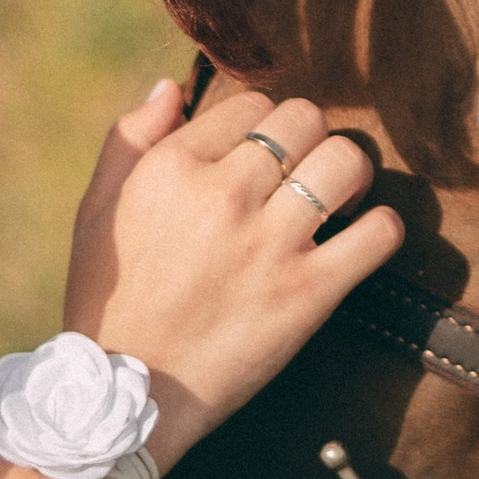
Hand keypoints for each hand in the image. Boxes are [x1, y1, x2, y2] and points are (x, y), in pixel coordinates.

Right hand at [63, 74, 403, 462]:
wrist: (127, 392)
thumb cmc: (110, 299)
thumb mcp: (97, 209)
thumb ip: (130, 138)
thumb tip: (172, 87)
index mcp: (173, 167)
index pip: (252, 104)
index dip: (261, 127)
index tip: (259, 159)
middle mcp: (224, 194)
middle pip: (305, 119)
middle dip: (308, 140)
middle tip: (301, 174)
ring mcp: (270, 243)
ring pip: (347, 160)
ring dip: (350, 173)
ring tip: (335, 199)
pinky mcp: (309, 292)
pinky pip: (379, 232)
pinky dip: (382, 228)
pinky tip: (359, 238)